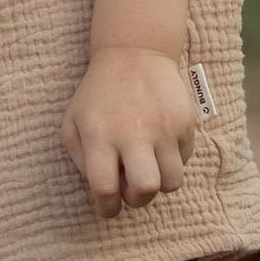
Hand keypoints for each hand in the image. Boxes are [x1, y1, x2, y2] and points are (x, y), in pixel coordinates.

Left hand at [60, 45, 197, 216]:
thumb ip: (83, 161)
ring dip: (159, 182)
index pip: (105, 188)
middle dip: (139, 200)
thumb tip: (105, 192)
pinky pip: (184, 159)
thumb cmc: (99, 94)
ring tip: (148, 165)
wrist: (135, 52)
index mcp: (99, 134)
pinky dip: (172, 159)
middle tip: (132, 189)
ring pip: (172, 182)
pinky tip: (159, 141)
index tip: (109, 208)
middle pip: (146, 189)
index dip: (107, 208)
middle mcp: (133, 132)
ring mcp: (164, 127)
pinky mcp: (186, 122)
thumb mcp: (73, 122)